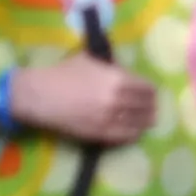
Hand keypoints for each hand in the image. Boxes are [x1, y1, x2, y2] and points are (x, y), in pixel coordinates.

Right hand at [14, 53, 154, 142]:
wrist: (41, 96)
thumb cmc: (63, 73)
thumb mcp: (89, 60)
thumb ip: (110, 66)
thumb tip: (122, 71)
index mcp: (118, 78)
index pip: (146, 88)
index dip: (151, 91)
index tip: (152, 93)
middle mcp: (118, 99)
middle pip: (145, 106)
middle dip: (151, 107)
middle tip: (153, 108)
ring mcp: (111, 118)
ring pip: (139, 122)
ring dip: (146, 122)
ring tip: (149, 122)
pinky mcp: (100, 134)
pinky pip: (125, 136)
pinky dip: (133, 134)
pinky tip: (135, 132)